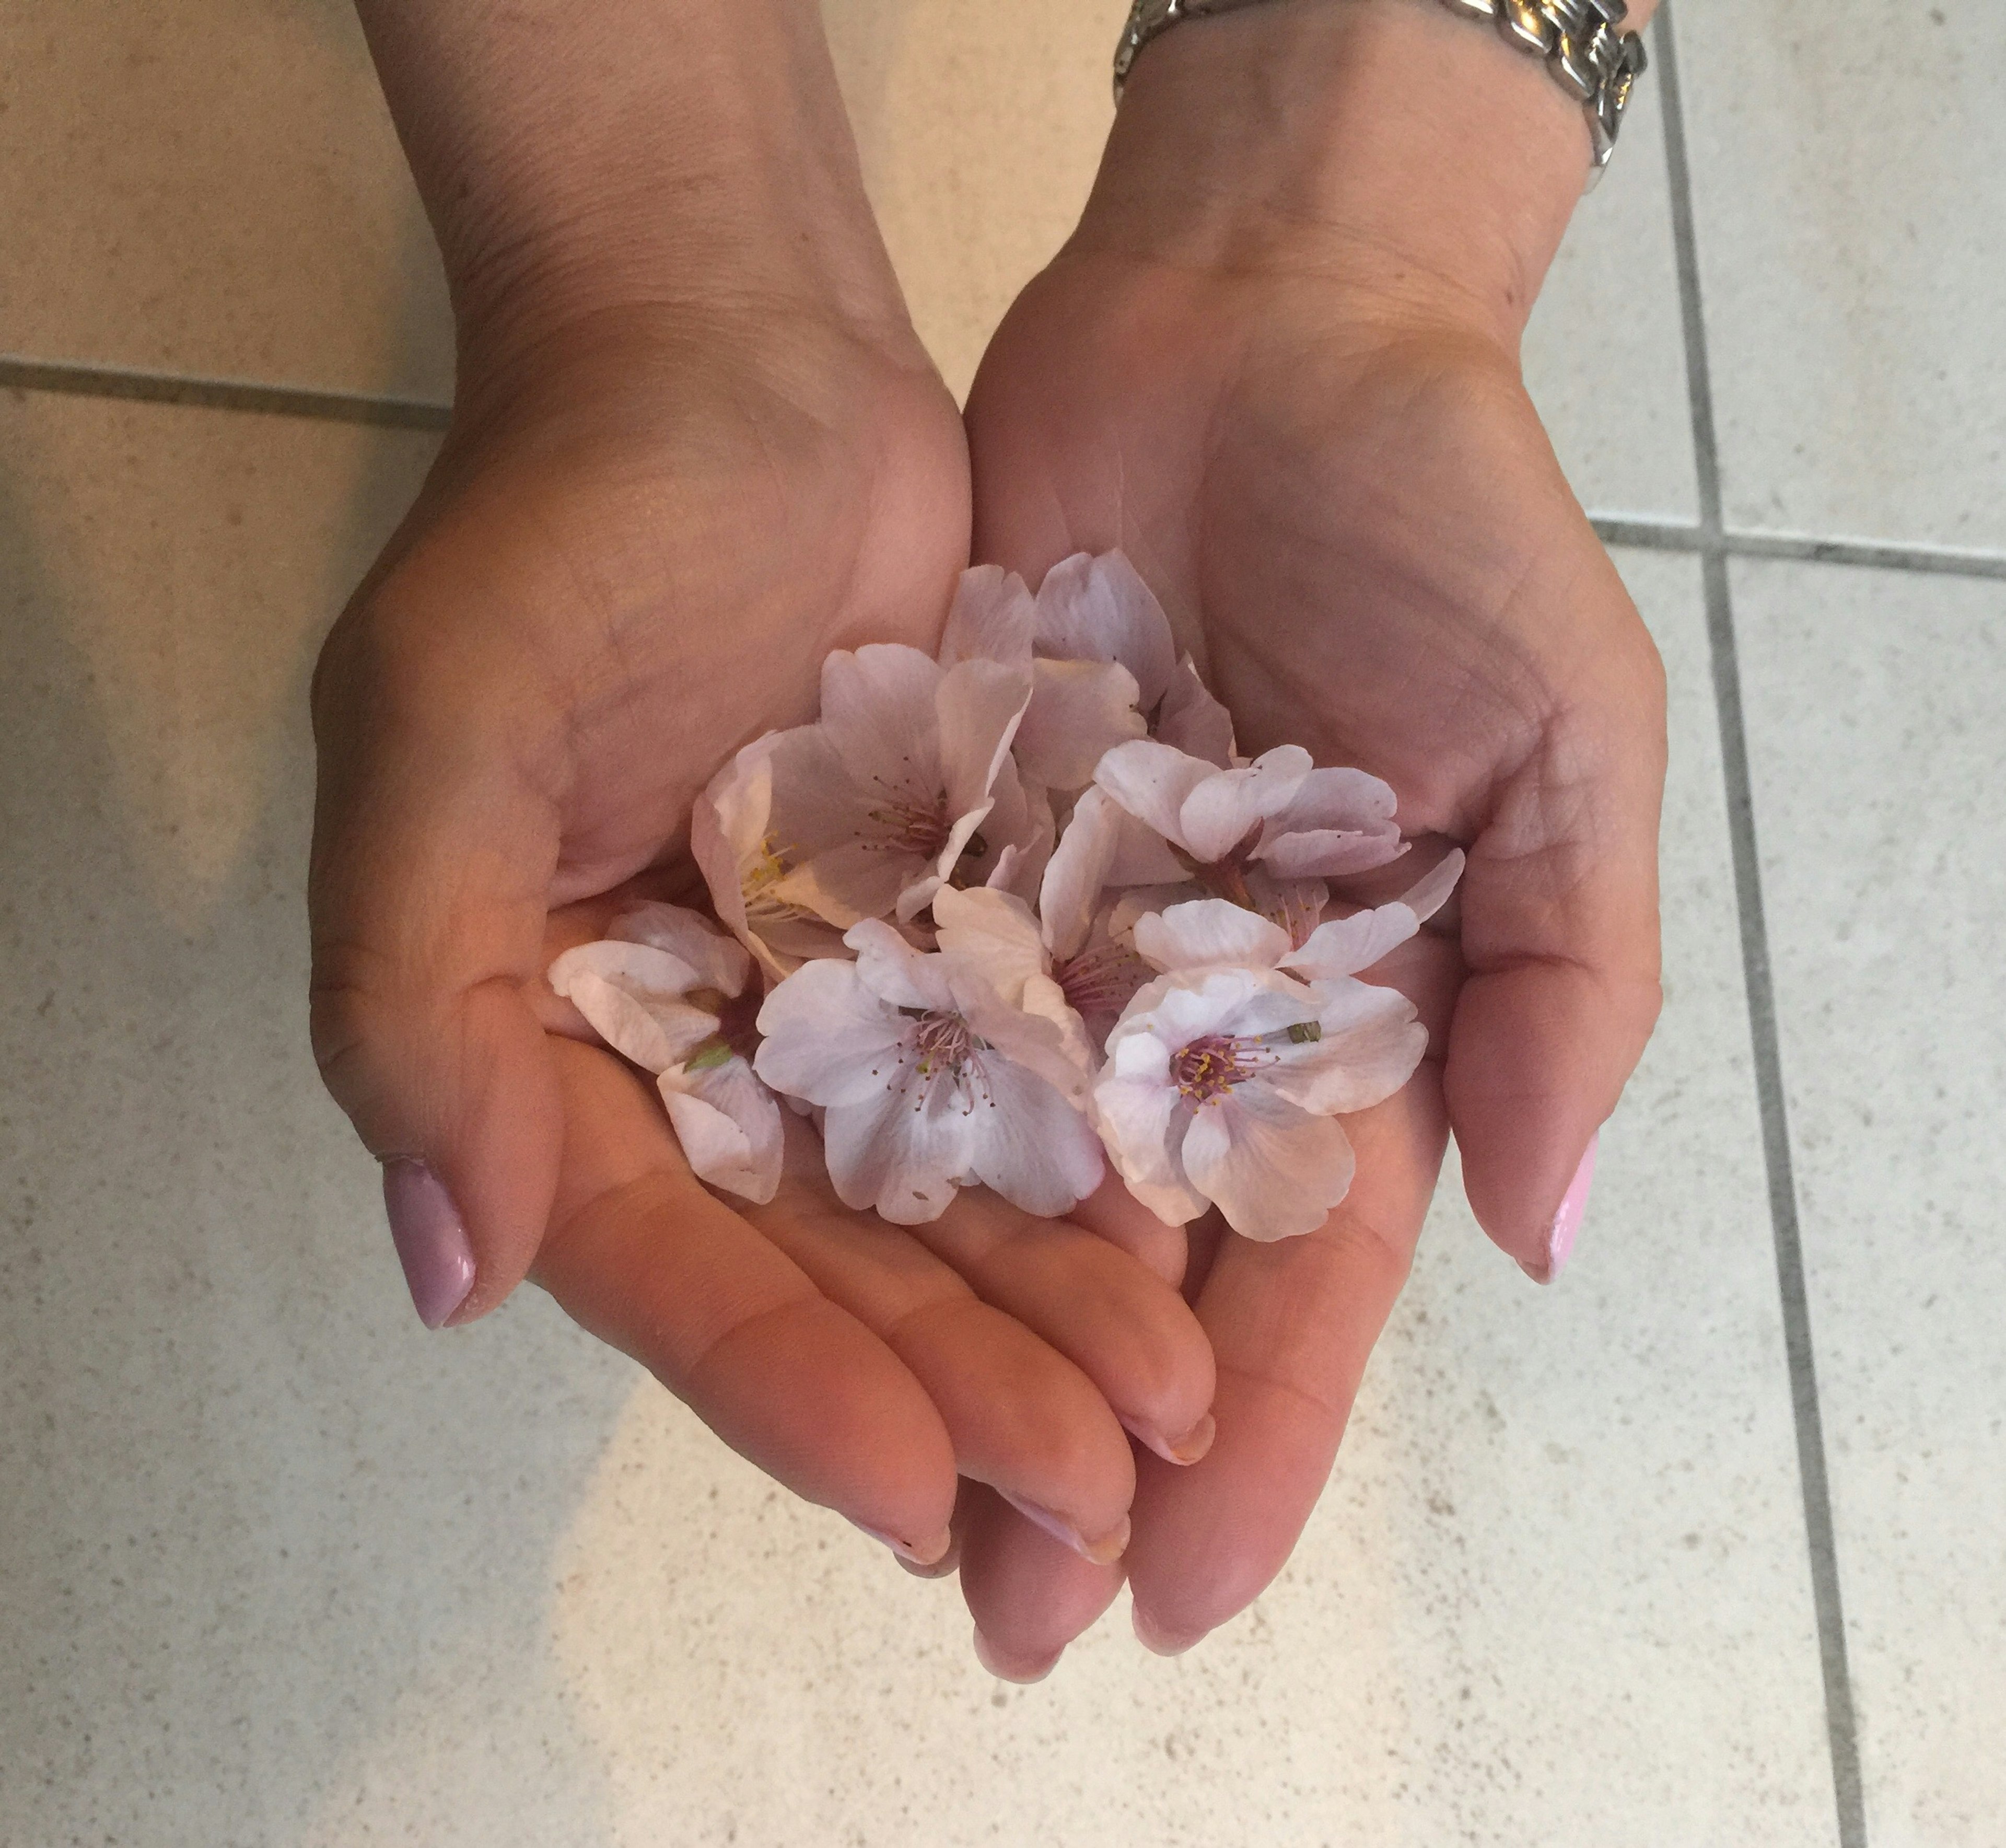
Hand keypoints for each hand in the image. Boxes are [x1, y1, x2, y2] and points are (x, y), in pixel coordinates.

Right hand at [311, 0, 1213, 1569]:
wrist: (733, 361)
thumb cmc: (566, 525)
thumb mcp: (441, 729)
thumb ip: (414, 992)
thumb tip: (450, 1267)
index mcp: (553, 1040)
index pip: (665, 1258)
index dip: (777, 1384)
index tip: (910, 1491)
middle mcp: (700, 1048)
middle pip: (825, 1266)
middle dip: (950, 1392)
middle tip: (1086, 1501)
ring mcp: (836, 996)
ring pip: (945, 1202)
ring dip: (1049, 1319)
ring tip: (1168, 1418)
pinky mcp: (956, 927)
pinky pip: (1032, 1080)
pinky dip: (1102, 1170)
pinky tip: (1190, 1259)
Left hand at [954, 0, 1665, 1669]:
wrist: (1257, 318)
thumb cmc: (1446, 519)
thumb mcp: (1565, 744)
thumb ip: (1560, 982)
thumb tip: (1545, 1235)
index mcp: (1350, 1013)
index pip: (1306, 1268)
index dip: (1253, 1431)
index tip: (1179, 1584)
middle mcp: (1190, 1005)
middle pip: (1132, 1261)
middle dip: (1075, 1432)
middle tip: (999, 1603)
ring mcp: (1058, 932)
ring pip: (995, 1171)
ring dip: (948, 1331)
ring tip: (884, 1493)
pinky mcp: (942, 839)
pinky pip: (890, 1009)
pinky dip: (850, 1129)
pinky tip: (797, 1266)